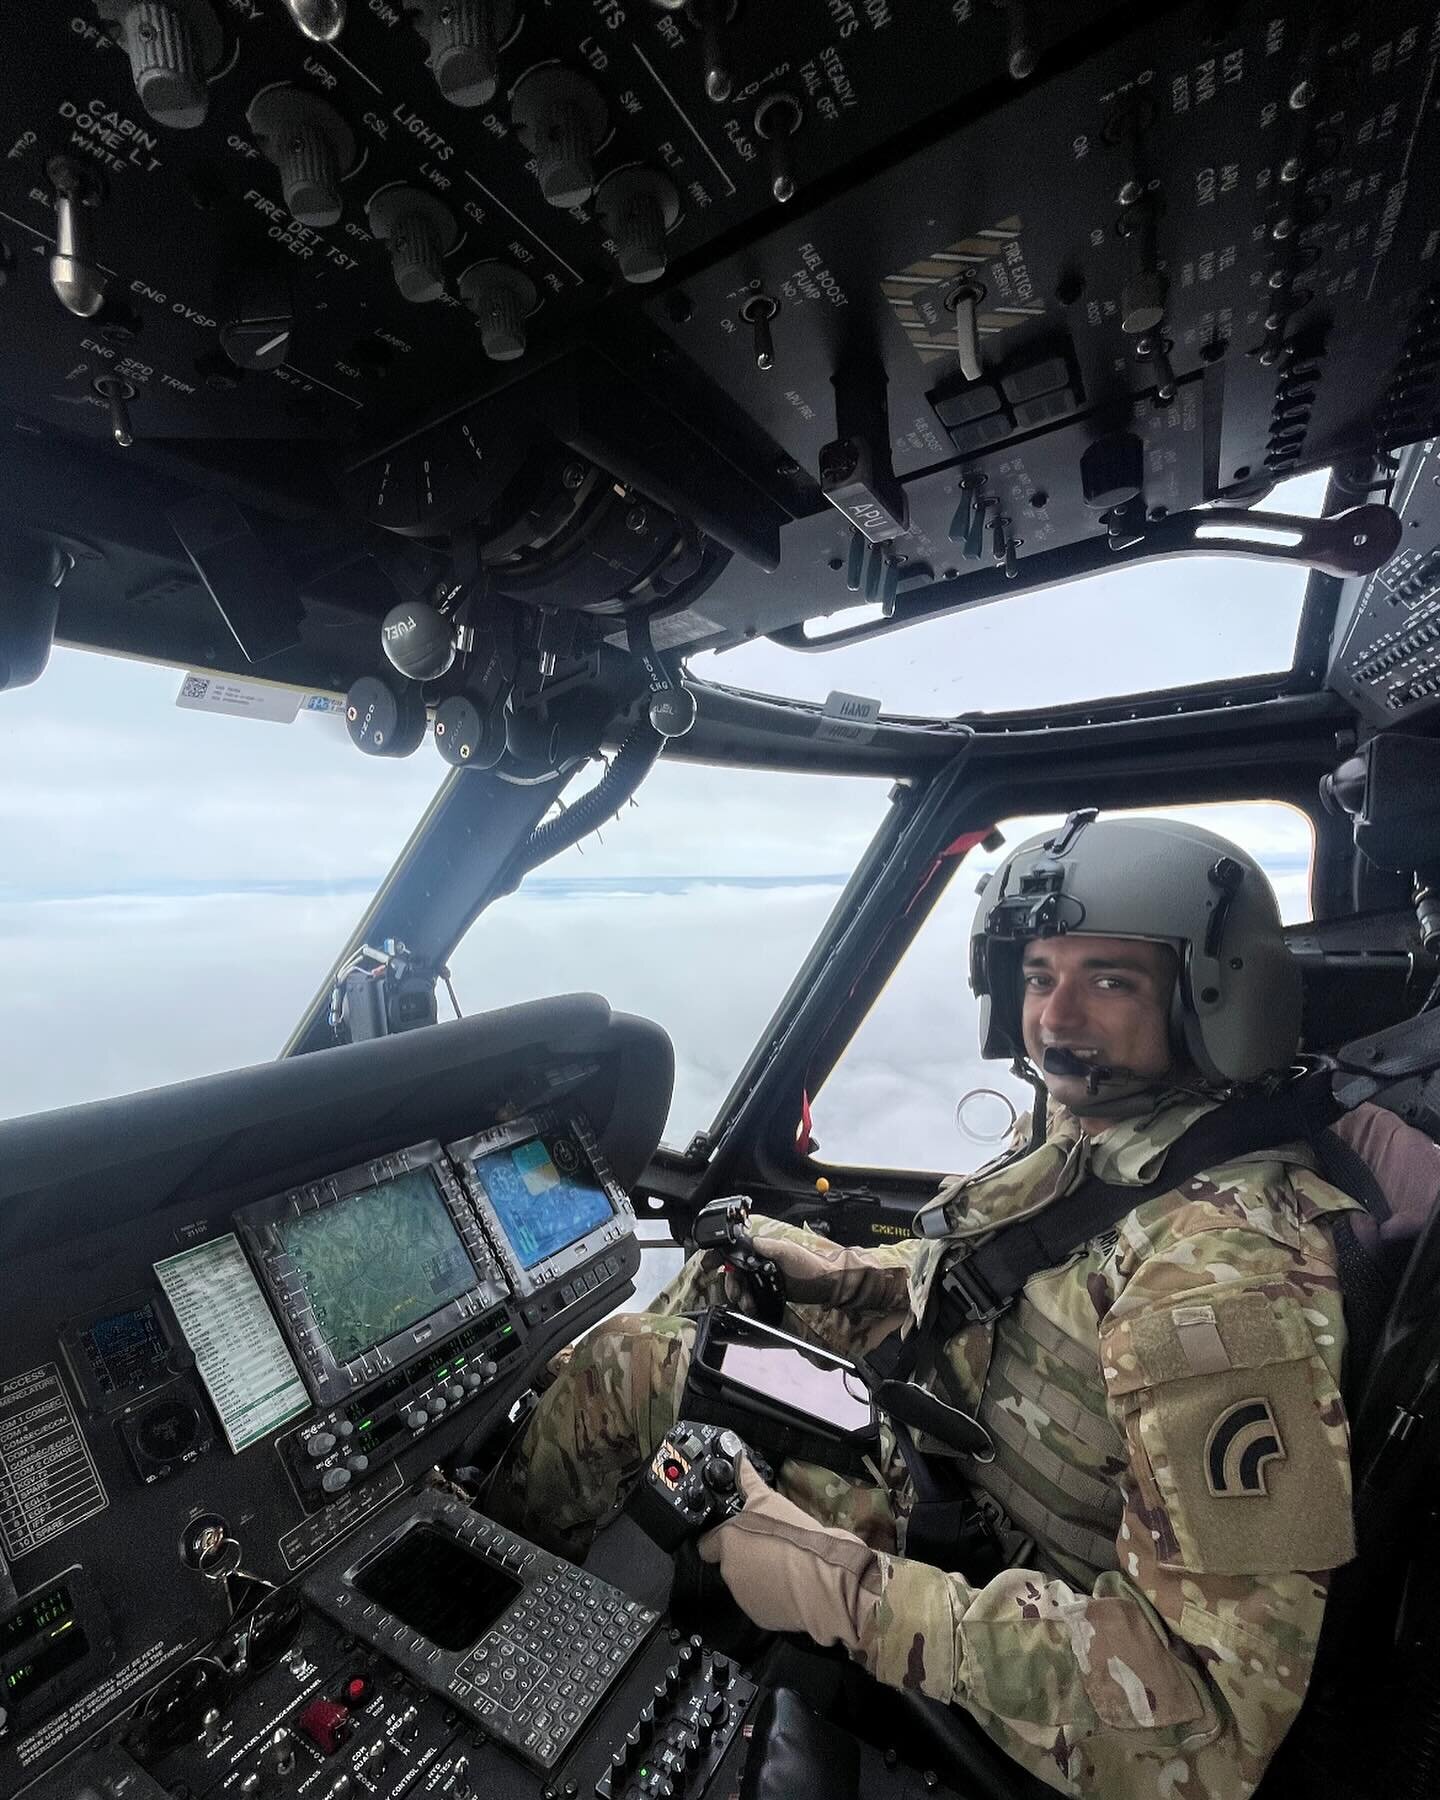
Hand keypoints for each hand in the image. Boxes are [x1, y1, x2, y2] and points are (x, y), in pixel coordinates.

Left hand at [697, 1460, 881, 1649]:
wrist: (827, 1578)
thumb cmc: (799, 1536)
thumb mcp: (772, 1500)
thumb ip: (749, 1481)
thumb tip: (740, 1460)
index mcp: (728, 1542)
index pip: (707, 1542)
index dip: (721, 1536)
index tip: (737, 1533)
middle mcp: (730, 1570)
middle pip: (729, 1561)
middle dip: (744, 1554)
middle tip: (768, 1544)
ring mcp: (744, 1596)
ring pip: (744, 1582)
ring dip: (757, 1574)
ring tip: (783, 1563)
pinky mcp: (760, 1616)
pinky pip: (760, 1601)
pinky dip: (770, 1595)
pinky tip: (788, 1583)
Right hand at [702, 1233, 858, 1303]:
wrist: (829, 1285)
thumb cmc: (809, 1265)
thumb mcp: (785, 1251)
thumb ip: (764, 1247)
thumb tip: (745, 1242)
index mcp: (762, 1249)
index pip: (735, 1250)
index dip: (719, 1256)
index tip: (707, 1265)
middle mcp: (760, 1262)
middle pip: (735, 1272)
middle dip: (732, 1285)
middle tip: (738, 1296)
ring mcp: (765, 1278)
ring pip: (742, 1286)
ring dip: (740, 1296)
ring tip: (748, 1306)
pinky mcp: (770, 1292)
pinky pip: (752, 1297)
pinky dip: (748, 1303)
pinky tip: (750, 1309)